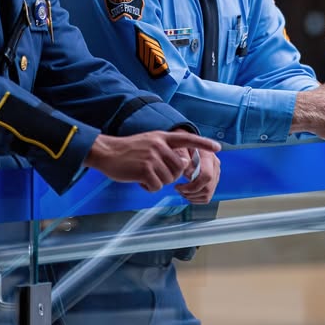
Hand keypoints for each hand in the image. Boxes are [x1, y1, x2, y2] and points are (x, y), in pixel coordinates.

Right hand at [84, 130, 221, 191]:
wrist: (106, 152)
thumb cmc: (128, 150)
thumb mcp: (149, 142)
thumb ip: (165, 149)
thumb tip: (181, 164)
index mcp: (162, 137)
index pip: (187, 139)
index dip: (203, 144)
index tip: (217, 148)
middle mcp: (159, 145)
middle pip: (179, 168)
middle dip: (170, 176)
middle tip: (155, 173)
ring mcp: (152, 157)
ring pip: (169, 179)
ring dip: (158, 182)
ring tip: (144, 175)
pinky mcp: (145, 170)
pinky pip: (157, 186)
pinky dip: (149, 188)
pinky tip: (139, 180)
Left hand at [175, 147, 220, 203]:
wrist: (188, 141)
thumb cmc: (182, 144)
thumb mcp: (180, 147)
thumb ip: (184, 159)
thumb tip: (190, 176)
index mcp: (208, 156)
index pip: (206, 176)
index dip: (192, 186)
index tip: (178, 186)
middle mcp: (215, 165)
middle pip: (207, 188)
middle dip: (190, 193)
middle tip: (178, 189)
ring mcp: (215, 173)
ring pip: (208, 194)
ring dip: (192, 197)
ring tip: (181, 191)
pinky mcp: (213, 180)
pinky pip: (207, 196)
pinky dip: (196, 198)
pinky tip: (187, 193)